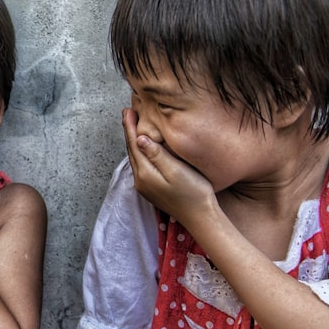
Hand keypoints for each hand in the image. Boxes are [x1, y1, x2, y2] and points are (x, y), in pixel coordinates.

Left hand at [122, 108, 215, 224]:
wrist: (201, 217)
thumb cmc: (194, 192)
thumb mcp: (177, 171)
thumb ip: (157, 155)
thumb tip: (140, 138)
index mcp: (145, 174)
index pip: (134, 144)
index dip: (130, 127)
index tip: (127, 111)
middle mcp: (140, 180)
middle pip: (131, 150)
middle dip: (129, 131)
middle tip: (127, 113)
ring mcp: (144, 186)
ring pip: (135, 158)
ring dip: (133, 141)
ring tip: (132, 126)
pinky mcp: (151, 189)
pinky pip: (141, 165)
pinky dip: (139, 152)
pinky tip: (143, 147)